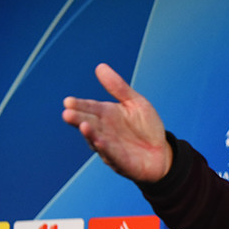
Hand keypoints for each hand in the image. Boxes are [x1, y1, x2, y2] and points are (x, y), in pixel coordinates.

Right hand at [62, 63, 172, 182]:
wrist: (162, 153)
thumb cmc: (146, 127)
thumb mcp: (136, 103)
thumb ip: (118, 87)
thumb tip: (100, 66)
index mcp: (106, 115)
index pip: (90, 108)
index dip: (79, 105)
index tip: (68, 101)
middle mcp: (104, 131)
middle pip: (89, 124)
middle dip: (78, 120)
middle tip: (67, 113)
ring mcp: (111, 148)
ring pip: (97, 140)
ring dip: (90, 134)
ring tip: (83, 126)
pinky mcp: (121, 162)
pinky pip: (113, 155)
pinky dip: (106, 149)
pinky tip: (100, 142)